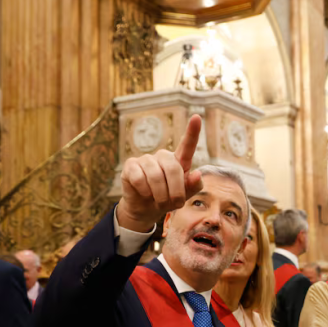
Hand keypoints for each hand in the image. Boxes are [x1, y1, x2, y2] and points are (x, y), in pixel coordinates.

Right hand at [117, 115, 203, 231]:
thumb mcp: (184, 195)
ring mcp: (146, 159)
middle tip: (174, 204)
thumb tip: (197, 174)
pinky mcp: (131, 165)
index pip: (187, 145)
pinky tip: (144, 193)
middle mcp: (163, 156)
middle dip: (176, 192)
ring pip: (156, 177)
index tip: (197, 117)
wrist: (146, 209)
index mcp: (179, 161)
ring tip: (159, 202)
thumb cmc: (168, 199)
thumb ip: (193, 186)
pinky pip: (140, 179)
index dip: (192, 132)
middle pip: (173, 169)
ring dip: (160, 196)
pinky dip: (144, 192)